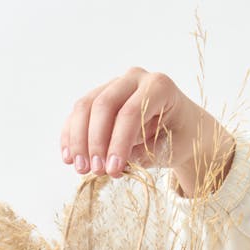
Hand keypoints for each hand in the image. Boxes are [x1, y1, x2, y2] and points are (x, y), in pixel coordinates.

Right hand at [59, 66, 233, 196]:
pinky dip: (70, 135)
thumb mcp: (172, 148)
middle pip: (103, 105)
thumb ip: (145, 153)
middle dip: (95, 141)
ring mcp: (114, 84)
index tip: (112, 170)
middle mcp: (134, 78)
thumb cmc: (180, 136)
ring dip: (78, 140)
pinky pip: (77, 114)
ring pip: (85, 107)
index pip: (130, 112)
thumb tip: (112, 164)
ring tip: (81, 169)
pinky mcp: (99, 96)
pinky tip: (69, 158)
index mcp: (158, 85)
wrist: (180, 127)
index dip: (118, 143)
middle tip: (94, 171)